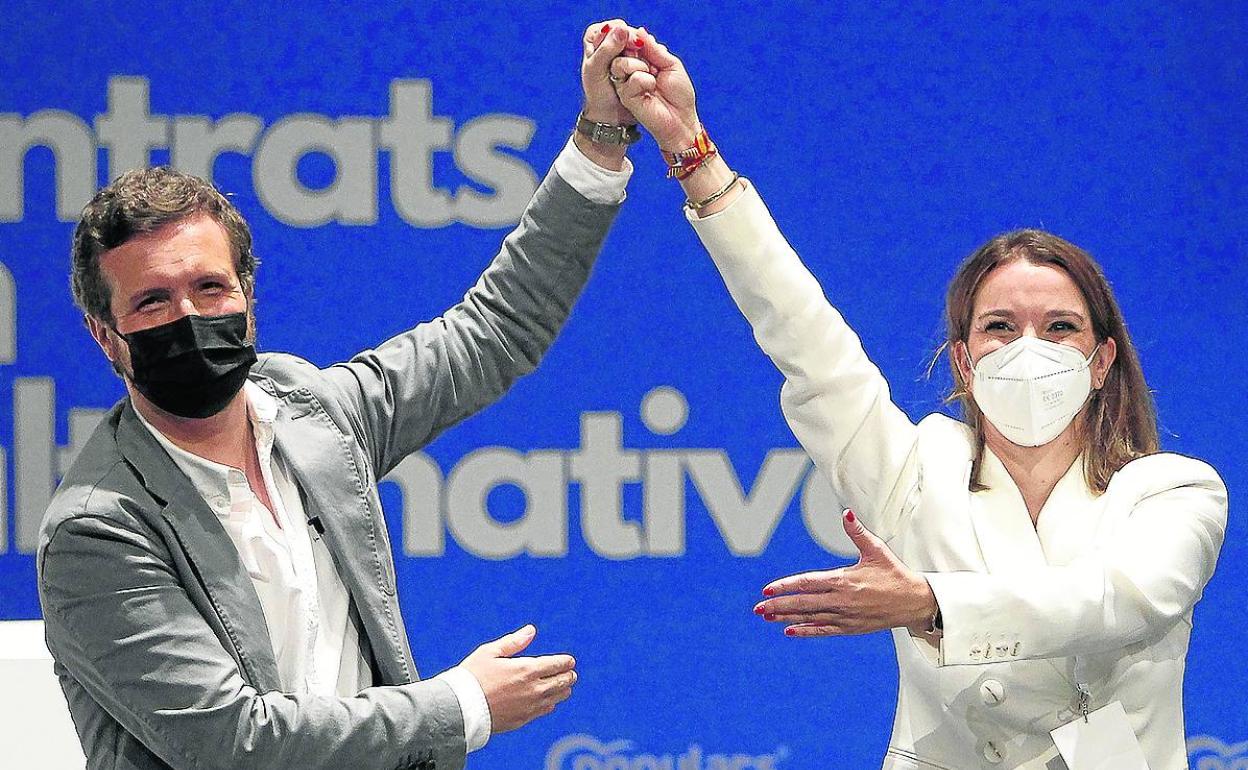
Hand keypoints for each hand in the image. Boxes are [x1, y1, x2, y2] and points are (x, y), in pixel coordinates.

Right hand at [459, 625, 576, 732]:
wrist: (461, 708)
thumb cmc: (471, 678)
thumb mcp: (490, 652)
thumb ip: (514, 642)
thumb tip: (531, 631)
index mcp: (526, 670)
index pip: (556, 665)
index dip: (565, 662)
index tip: (569, 660)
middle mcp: (533, 689)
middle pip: (561, 682)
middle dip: (568, 675)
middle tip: (571, 673)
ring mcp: (529, 706)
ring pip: (556, 698)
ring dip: (563, 691)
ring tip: (566, 687)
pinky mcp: (522, 719)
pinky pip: (544, 711)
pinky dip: (550, 704)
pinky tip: (550, 703)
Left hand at [581, 20, 639, 125]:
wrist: (609, 114)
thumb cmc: (598, 94)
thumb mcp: (596, 70)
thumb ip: (606, 49)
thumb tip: (622, 29)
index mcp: (595, 37)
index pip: (615, 27)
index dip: (625, 35)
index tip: (634, 47)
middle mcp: (609, 40)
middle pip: (629, 34)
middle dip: (635, 46)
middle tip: (639, 60)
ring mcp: (623, 51)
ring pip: (639, 45)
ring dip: (643, 55)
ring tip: (645, 68)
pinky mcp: (635, 61)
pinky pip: (646, 55)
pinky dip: (648, 61)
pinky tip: (650, 70)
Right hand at [608, 27, 699, 150]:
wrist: (681, 120)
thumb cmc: (679, 95)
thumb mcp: (671, 64)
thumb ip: (654, 49)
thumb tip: (640, 32)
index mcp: (643, 61)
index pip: (631, 42)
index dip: (634, 38)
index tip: (643, 42)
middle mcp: (632, 71)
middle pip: (621, 50)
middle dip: (635, 49)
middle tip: (651, 62)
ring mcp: (626, 84)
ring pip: (620, 63)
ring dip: (639, 65)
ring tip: (653, 75)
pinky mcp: (625, 96)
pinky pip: (630, 78)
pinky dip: (644, 80)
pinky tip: (651, 89)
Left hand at [753, 510, 938, 637]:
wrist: (914, 602)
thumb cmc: (894, 574)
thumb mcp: (876, 550)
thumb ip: (857, 532)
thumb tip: (846, 513)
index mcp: (844, 580)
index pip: (808, 583)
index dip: (786, 586)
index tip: (768, 588)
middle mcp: (842, 600)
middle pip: (804, 603)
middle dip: (779, 605)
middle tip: (758, 607)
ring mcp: (845, 616)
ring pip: (810, 617)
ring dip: (787, 618)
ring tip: (766, 617)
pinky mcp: (850, 628)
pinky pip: (823, 630)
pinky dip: (806, 631)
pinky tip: (790, 631)